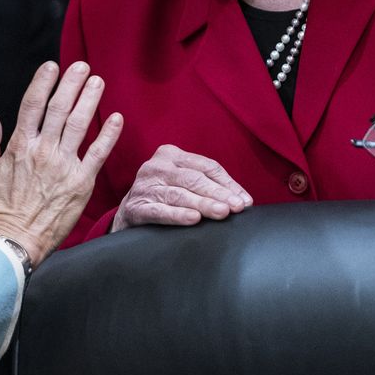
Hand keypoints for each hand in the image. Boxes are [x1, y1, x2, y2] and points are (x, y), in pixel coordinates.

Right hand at [0, 61, 123, 264]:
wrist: (17, 239)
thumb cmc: (0, 209)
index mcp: (20, 146)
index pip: (32, 105)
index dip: (43, 83)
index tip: (52, 66)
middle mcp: (43, 151)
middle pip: (59, 108)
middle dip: (71, 84)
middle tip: (81, 66)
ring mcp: (64, 165)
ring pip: (79, 124)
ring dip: (90, 100)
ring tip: (97, 82)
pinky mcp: (81, 182)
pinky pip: (98, 153)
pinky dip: (108, 134)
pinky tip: (116, 118)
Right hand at [112, 144, 251, 231]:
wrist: (129, 213)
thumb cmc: (165, 196)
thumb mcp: (183, 182)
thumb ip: (209, 186)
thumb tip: (244, 201)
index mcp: (170, 154)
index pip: (206, 167)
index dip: (228, 184)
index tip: (244, 201)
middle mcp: (155, 166)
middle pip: (194, 179)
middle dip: (218, 194)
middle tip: (236, 207)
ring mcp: (144, 186)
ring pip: (179, 195)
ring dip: (202, 204)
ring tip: (221, 212)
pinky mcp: (135, 207)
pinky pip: (159, 211)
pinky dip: (178, 215)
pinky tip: (194, 219)